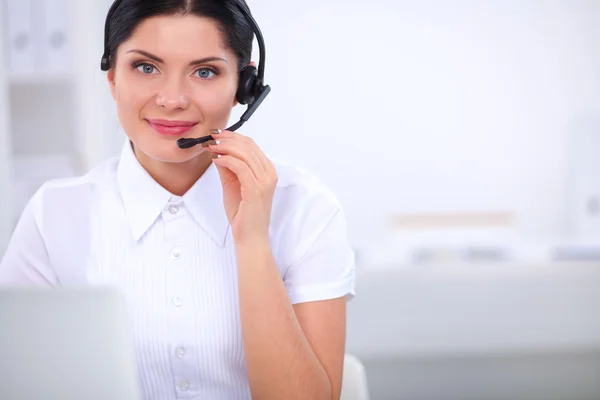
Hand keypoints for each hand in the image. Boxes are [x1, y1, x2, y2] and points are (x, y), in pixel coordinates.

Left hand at [208, 130, 277, 246]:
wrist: (250, 236)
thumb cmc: (244, 213)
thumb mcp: (232, 184)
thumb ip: (227, 167)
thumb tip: (217, 150)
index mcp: (267, 171)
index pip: (251, 145)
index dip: (233, 136)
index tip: (216, 134)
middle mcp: (269, 173)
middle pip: (248, 145)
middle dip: (227, 138)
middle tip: (211, 137)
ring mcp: (264, 181)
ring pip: (244, 153)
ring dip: (224, 147)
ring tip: (210, 147)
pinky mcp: (256, 189)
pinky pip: (240, 166)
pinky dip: (226, 159)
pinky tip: (216, 159)